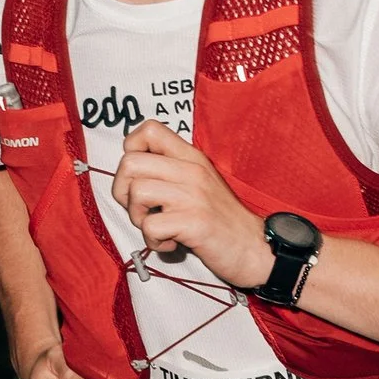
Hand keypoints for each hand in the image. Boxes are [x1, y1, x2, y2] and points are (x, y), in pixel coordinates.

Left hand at [112, 120, 274, 292]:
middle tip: (143, 210)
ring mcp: (194, 195)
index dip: (130, 151)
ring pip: (137, 193)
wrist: (255, 248)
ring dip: (138, 218)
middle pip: (130, 163)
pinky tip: (170, 243)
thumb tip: (130, 173)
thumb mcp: (199, 183)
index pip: (148, 130)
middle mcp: (192, 170)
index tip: (139, 177)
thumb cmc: (222, 220)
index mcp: (191, 157)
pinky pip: (150, 226)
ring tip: (157, 228)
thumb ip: (171, 172)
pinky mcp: (195, 222)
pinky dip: (153, 241)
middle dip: (123, 191)